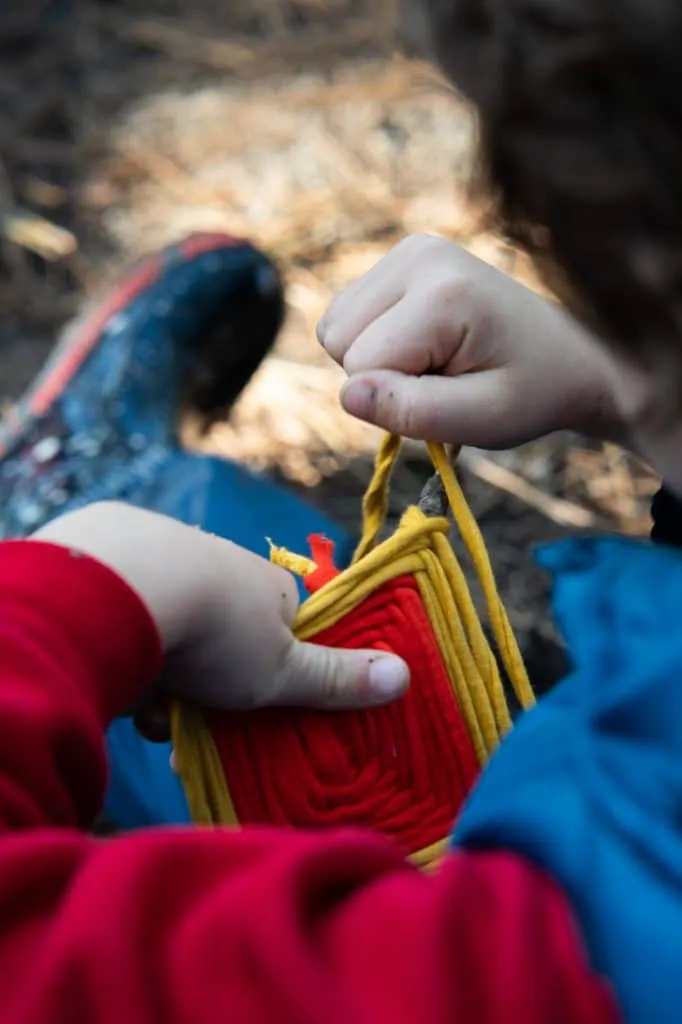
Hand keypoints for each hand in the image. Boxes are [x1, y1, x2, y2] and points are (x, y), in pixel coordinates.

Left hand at [33, 503, 408, 713]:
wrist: (115, 587)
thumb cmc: (215, 632)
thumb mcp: (282, 671)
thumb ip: (336, 678)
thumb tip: (405, 676)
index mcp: (266, 583)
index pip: (283, 631)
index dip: (272, 675)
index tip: (255, 709)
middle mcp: (218, 563)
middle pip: (223, 641)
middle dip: (210, 691)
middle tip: (194, 726)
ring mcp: (162, 559)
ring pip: (173, 637)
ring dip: (165, 683)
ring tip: (154, 711)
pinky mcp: (108, 562)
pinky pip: (129, 621)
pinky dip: (127, 655)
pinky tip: (119, 679)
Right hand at [318, 234, 624, 448]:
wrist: (565, 355)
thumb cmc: (529, 392)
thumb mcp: (482, 419)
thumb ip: (414, 411)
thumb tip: (347, 395)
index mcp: (442, 291)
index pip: (361, 364)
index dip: (396, 397)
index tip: (452, 391)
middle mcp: (417, 255)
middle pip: (338, 340)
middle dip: (380, 376)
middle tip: (445, 378)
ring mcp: (407, 250)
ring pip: (334, 328)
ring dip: (375, 360)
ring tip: (437, 361)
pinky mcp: (400, 257)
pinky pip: (346, 317)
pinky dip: (375, 343)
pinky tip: (426, 344)